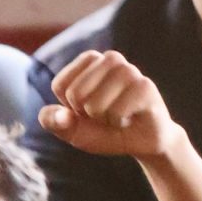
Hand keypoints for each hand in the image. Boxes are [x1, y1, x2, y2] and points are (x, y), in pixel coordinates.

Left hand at [39, 50, 184, 159]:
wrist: (141, 141)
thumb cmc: (104, 129)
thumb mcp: (72, 129)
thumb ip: (56, 122)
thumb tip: (57, 114)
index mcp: (89, 62)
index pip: (61, 85)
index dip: (69, 107)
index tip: (85, 109)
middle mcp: (111, 59)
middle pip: (76, 94)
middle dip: (85, 113)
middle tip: (104, 114)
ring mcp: (130, 70)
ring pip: (95, 104)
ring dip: (102, 118)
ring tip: (117, 115)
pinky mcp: (145, 86)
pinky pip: (116, 111)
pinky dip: (118, 122)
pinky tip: (130, 117)